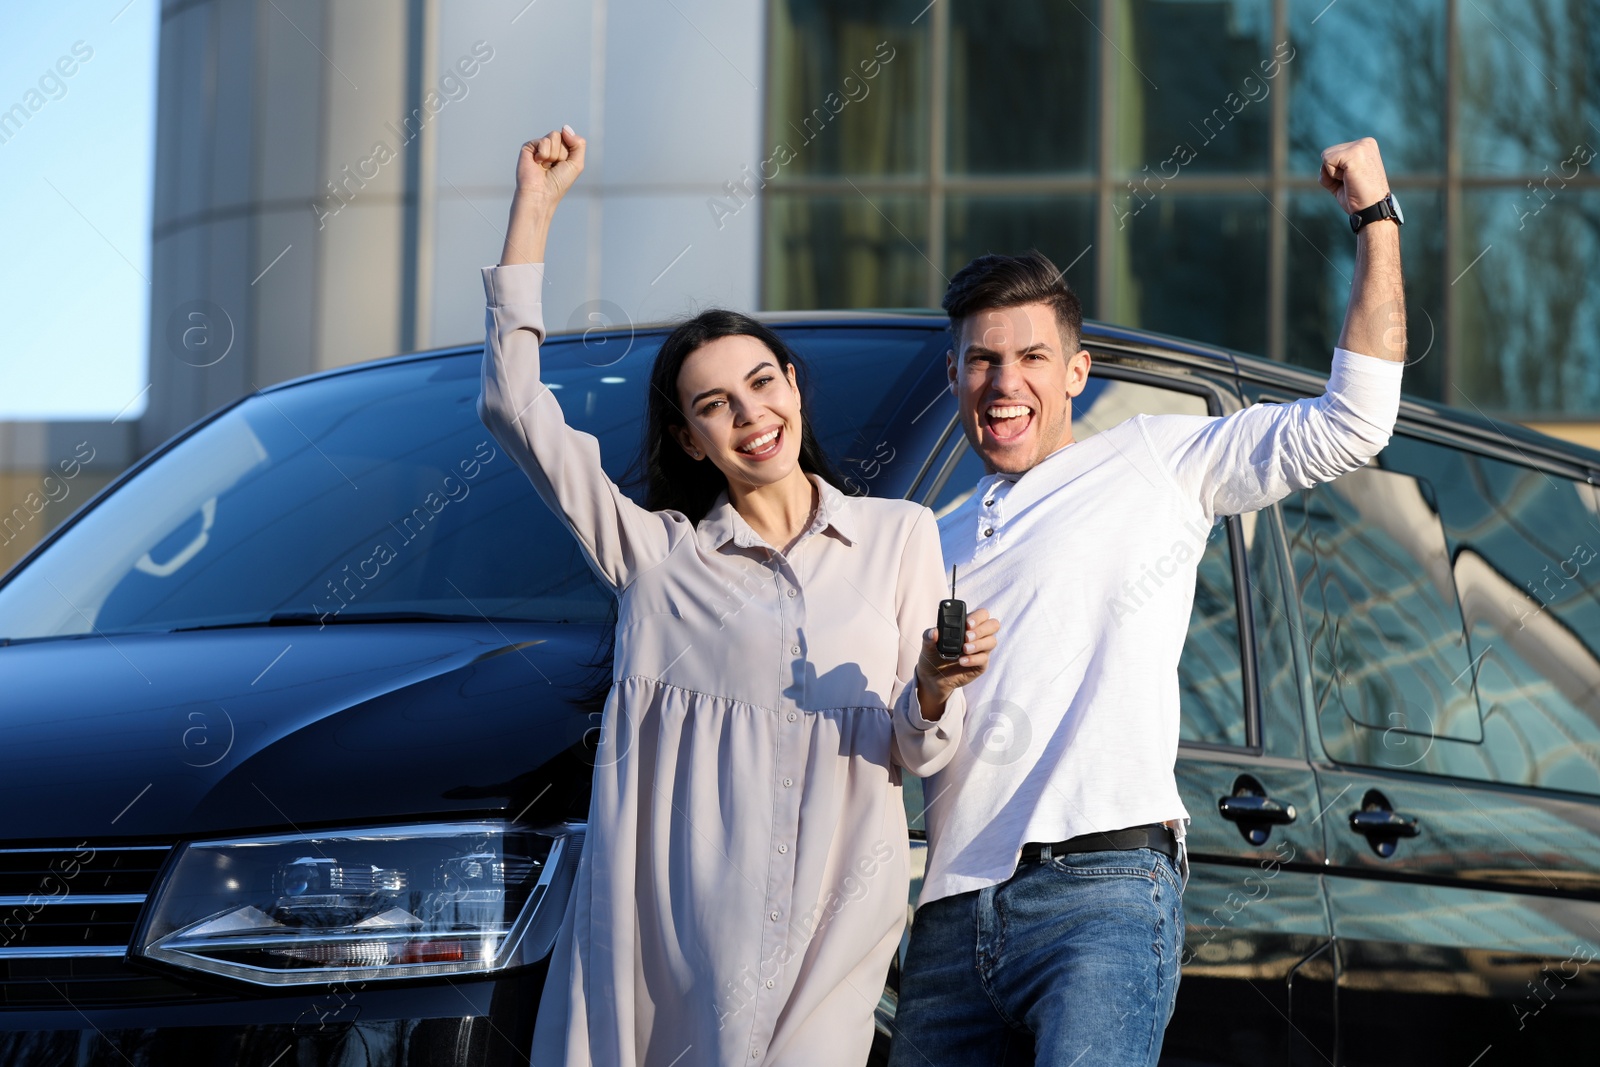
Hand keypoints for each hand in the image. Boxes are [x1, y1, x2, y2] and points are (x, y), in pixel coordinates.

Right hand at [501, 126, 584, 265]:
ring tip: (546, 166)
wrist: (541, 193)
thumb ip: (578, 144)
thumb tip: (565, 127)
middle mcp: (551, 147)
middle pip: (563, 136)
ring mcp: (539, 146)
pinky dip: (544, 154)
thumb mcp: (576, 164)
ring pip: (554, 136)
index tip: (564, 166)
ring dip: (554, 154)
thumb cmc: (558, 183)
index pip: (571, 138)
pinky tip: (538, 163)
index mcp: (562, 151)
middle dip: (562, 153)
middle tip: (554, 167)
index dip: (570, 152)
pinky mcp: (529, 146)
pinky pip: (544, 140)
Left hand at [915, 608, 999, 707]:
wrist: (932, 676)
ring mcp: (981, 650)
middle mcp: (977, 635)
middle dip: (981, 629)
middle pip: (993, 625)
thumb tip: (934, 632)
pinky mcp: (981, 664)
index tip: (967, 623)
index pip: (981, 614)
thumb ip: (929, 635)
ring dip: (979, 644)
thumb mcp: (927, 644)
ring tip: (964, 649)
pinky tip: (962, 661)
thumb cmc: (933, 655)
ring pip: (992, 641)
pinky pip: (984, 659)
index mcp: (967, 625)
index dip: (977, 617)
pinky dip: (973, 659)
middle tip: (967, 636)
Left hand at [1319, 137, 1390, 214]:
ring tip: (1350, 181)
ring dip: (1333, 174)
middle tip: (1351, 182)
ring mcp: (1361, 146)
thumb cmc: (1358, 197)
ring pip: (1326, 156)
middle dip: (1333, 172)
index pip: (1334, 153)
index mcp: (1365, 146)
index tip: (1352, 180)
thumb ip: (1333, 168)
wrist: (1372, 208)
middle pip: (1328, 153)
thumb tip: (1322, 166)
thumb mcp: (1344, 178)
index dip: (1336, 172)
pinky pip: (1327, 161)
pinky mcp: (1355, 153)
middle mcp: (1365, 142)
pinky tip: (1348, 180)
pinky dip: (1332, 175)